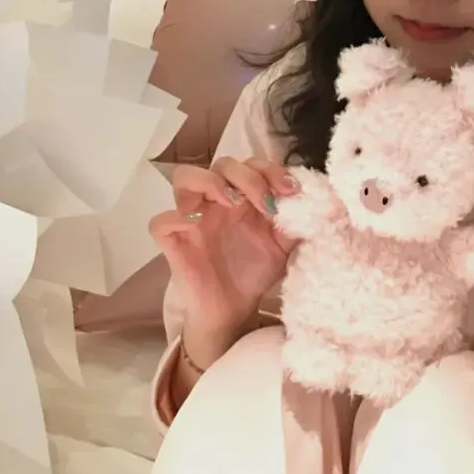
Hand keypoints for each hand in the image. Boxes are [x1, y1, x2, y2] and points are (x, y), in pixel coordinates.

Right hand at [149, 158, 299, 337]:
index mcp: (242, 196)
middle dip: (248, 176)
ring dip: (210, 181)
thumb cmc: (255, 270)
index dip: (271, 169)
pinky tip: (198, 224)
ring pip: (184, 176)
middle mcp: (215, 200)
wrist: (235, 309)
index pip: (251, 163)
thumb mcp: (283, 244)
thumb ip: (295, 220)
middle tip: (267, 203)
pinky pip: (160, 221)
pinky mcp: (173, 242)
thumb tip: (314, 199)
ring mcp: (191, 218)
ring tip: (232, 202)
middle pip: (222, 163)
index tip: (290, 190)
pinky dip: (176, 217)